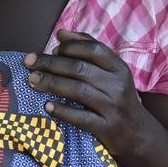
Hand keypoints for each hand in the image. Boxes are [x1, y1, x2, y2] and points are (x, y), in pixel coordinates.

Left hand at [24, 31, 155, 159]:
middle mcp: (117, 85)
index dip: (70, 47)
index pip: (94, 50)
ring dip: (51, 83)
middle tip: (29, 62)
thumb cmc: (116, 96)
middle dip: (50, 64)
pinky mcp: (106, 127)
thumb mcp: (111, 72)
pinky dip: (63, 111)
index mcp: (119, 68)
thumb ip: (88, 49)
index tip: (52, 50)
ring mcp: (113, 107)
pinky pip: (81, 118)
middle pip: (80, 69)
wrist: (138, 133)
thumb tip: (61, 33)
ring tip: (32, 80)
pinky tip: (47, 106)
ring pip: (78, 91)